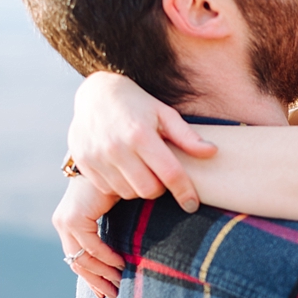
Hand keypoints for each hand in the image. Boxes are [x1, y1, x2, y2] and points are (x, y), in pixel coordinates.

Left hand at [52, 177, 123, 297]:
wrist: (118, 162)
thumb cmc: (120, 186)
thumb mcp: (114, 216)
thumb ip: (112, 236)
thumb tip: (121, 264)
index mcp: (70, 223)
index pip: (77, 258)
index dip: (92, 278)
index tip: (107, 292)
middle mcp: (64, 222)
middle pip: (76, 263)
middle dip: (96, 282)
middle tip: (113, 295)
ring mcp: (66, 220)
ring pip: (82, 259)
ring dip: (102, 273)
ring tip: (120, 281)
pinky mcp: (74, 218)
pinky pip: (90, 247)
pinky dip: (105, 258)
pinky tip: (121, 263)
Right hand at [68, 71, 217, 212]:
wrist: (95, 94)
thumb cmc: (136, 103)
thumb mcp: (163, 113)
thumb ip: (187, 136)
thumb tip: (212, 152)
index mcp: (141, 134)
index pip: (170, 173)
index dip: (184, 192)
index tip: (192, 204)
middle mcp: (117, 147)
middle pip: (148, 190)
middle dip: (159, 188)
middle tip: (159, 175)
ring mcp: (97, 157)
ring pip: (128, 193)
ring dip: (138, 187)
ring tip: (140, 170)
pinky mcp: (85, 163)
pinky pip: (108, 189)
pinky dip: (119, 185)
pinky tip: (122, 169)